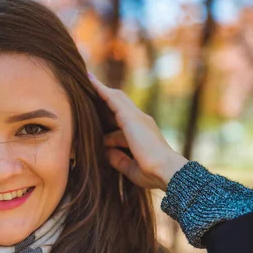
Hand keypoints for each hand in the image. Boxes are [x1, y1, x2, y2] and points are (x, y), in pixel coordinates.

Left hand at [88, 73, 187, 190]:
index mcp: (142, 132)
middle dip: (106, 95)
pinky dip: (101, 90)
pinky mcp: (131, 118)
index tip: (98, 106)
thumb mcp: (129, 167)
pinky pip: (112, 99)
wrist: (166, 171)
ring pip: (116, 98)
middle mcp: (141, 121)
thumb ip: (117, 158)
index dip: (110, 111)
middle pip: (120, 103)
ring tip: (87, 79)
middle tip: (89, 85)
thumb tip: (104, 151)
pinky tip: (90, 81)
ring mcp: (137, 117)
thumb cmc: (152, 173)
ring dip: (102, 89)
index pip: (122, 117)